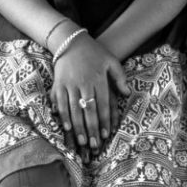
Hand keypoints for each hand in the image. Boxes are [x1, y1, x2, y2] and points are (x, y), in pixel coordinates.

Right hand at [51, 36, 127, 155]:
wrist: (71, 41)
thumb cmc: (94, 53)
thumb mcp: (111, 61)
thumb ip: (120, 77)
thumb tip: (128, 93)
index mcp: (99, 79)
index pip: (103, 104)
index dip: (104, 120)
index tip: (106, 134)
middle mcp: (84, 83)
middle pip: (89, 110)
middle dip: (91, 130)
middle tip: (94, 145)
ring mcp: (70, 84)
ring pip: (74, 110)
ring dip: (78, 127)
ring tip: (82, 142)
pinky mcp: (58, 84)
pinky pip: (60, 103)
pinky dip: (63, 116)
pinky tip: (67, 128)